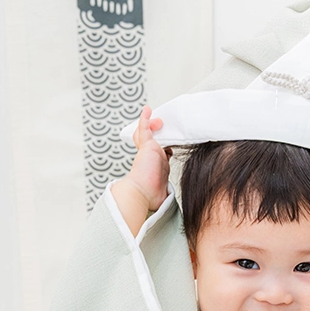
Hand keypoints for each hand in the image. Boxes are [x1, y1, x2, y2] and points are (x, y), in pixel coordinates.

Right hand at [111, 105, 170, 235]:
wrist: (141, 193)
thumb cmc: (151, 197)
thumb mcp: (163, 193)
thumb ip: (166, 191)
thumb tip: (168, 200)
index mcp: (154, 167)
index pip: (158, 154)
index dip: (163, 148)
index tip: (168, 147)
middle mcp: (150, 157)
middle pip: (151, 141)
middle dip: (156, 133)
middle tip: (160, 125)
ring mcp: (147, 151)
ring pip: (147, 134)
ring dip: (152, 125)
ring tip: (158, 119)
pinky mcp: (147, 146)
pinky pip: (145, 128)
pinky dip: (145, 119)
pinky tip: (147, 110)